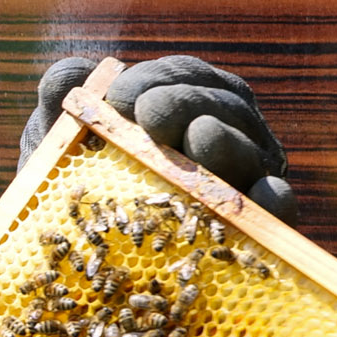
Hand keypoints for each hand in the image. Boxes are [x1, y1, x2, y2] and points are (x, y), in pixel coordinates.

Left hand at [23, 54, 297, 220]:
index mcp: (187, 104)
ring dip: (226, 143)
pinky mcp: (263, 228)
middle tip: (149, 113)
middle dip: (185, 104)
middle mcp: (226, 135)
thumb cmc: (72, 193)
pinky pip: (277, 212)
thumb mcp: (59, 148)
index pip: (183, 77)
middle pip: (221, 107)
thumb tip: (66, 75)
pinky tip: (263, 197)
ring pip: (250, 152)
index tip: (115, 96)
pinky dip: (275, 203)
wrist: (77, 262)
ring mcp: (248, 180)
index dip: (155, 79)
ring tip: (199, 136)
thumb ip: (60, 106)